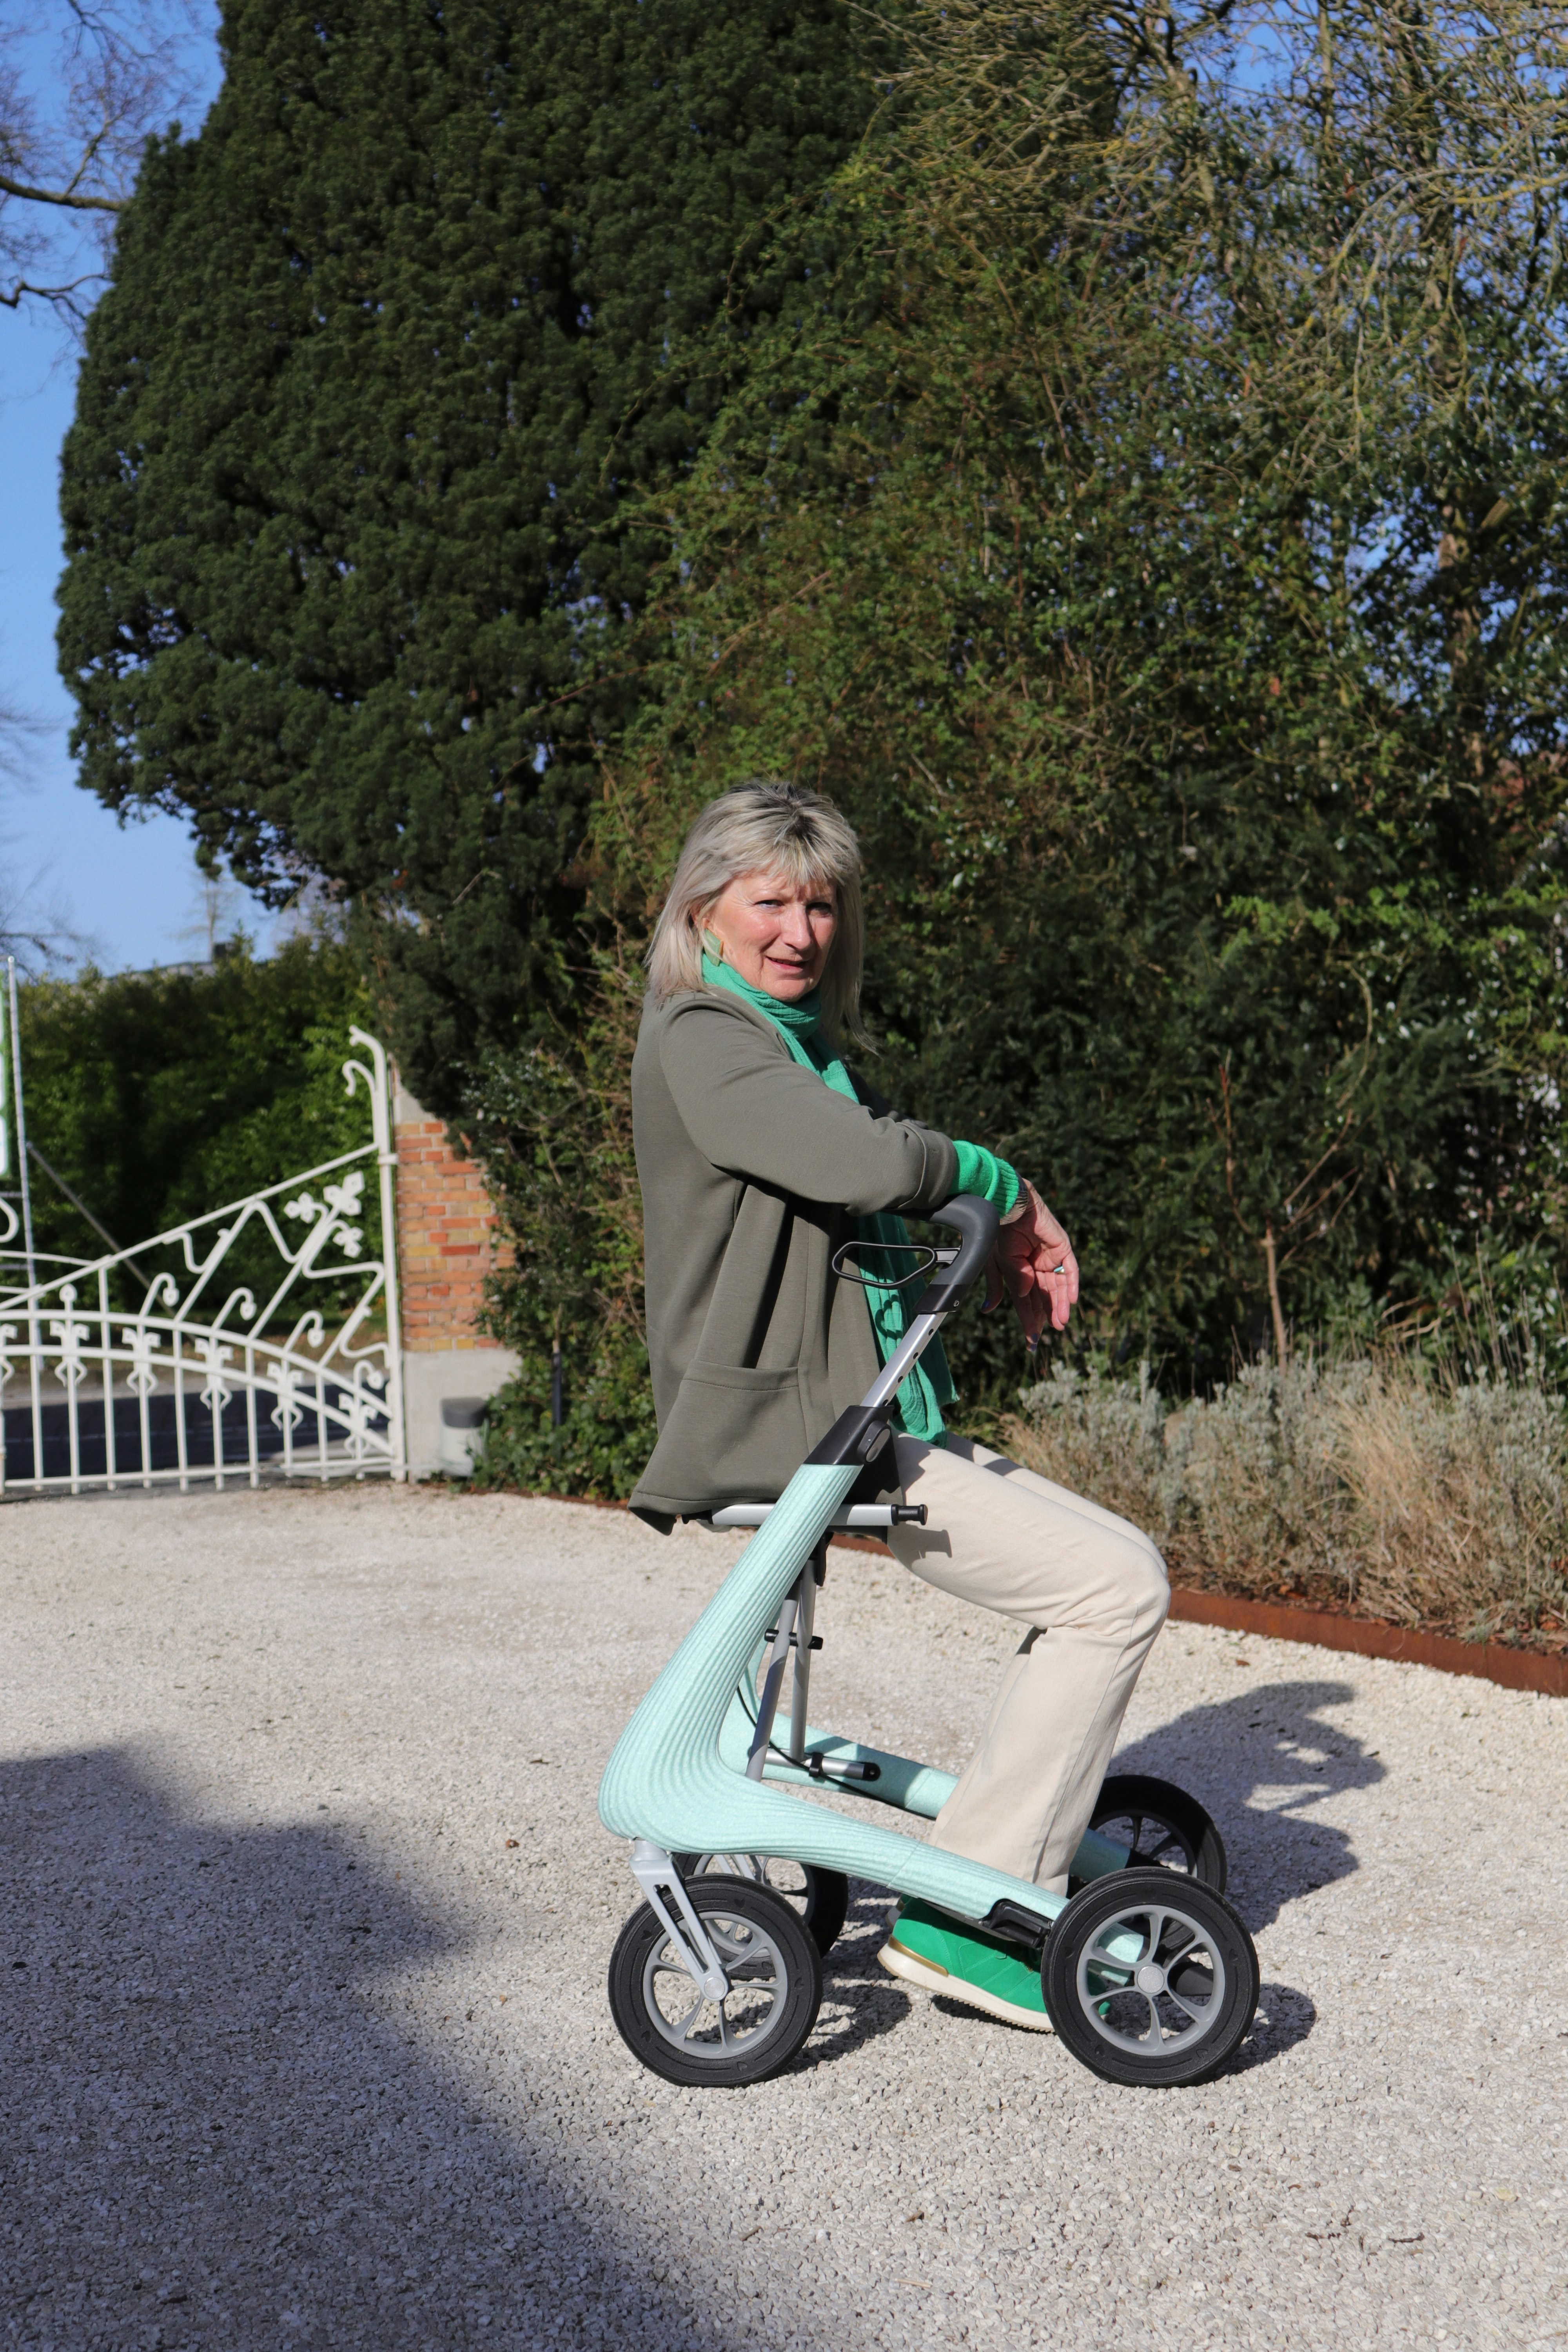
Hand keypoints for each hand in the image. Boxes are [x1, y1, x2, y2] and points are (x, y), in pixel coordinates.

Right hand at [984, 1180, 1078, 1347]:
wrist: (1005, 1208)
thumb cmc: (997, 1233)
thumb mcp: (995, 1266)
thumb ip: (998, 1287)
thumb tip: (998, 1307)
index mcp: (1021, 1271)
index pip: (1027, 1300)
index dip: (1030, 1319)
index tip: (1032, 1341)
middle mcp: (1037, 1266)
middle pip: (1046, 1295)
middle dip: (1048, 1314)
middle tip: (1051, 1332)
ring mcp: (1051, 1257)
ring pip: (1060, 1286)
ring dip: (1061, 1305)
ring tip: (1061, 1322)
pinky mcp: (1062, 1247)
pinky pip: (1071, 1270)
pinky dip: (1072, 1285)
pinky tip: (1072, 1301)